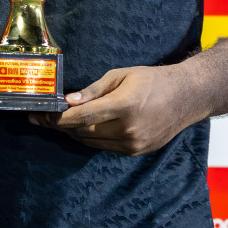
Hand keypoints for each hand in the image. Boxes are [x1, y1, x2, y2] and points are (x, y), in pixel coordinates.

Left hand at [29, 65, 202, 155]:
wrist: (186, 98)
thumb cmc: (153, 80)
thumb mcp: (121, 76)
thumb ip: (93, 90)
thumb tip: (68, 101)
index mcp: (124, 106)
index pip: (82, 117)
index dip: (58, 118)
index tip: (41, 114)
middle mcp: (128, 129)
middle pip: (83, 132)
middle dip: (59, 126)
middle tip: (41, 118)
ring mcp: (133, 144)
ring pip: (91, 143)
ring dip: (72, 133)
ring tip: (56, 123)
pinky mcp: (136, 152)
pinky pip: (104, 147)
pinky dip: (90, 138)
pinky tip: (80, 129)